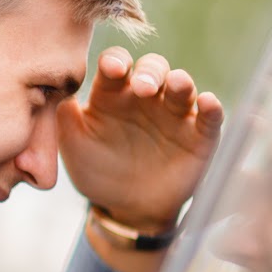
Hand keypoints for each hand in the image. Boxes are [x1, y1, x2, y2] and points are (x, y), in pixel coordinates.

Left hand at [57, 48, 223, 229]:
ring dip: (181, 82)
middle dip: (149, 72)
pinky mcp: (199, 136)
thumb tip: (59, 95)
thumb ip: (66, 121)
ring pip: (182, 87)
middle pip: (152, 69)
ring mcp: (174, 114)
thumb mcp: (76, 148)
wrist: (127, 209)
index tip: (112, 69)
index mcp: (113, 94)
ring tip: (177, 85)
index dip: (115, 62)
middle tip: (143, 86)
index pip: (116, 66)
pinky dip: (212, 108)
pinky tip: (209, 103)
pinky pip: (209, 117)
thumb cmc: (98, 172)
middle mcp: (145, 98)